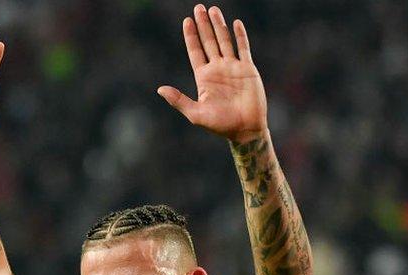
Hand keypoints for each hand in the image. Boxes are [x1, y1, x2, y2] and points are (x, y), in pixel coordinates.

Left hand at [158, 5, 266, 143]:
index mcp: (203, 77)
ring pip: (224, 41)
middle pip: (208, 41)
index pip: (195, 51)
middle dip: (203, 25)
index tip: (186, 21)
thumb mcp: (195, 113)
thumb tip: (159, 89)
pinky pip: (243, 48)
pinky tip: (235, 23)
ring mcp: (233, 68)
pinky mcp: (248, 69)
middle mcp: (217, 69)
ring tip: (213, 10)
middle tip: (198, 8)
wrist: (245, 129)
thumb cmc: (220, 125)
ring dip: (219, 26)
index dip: (191, 36)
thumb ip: (178, 100)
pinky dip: (240, 36)